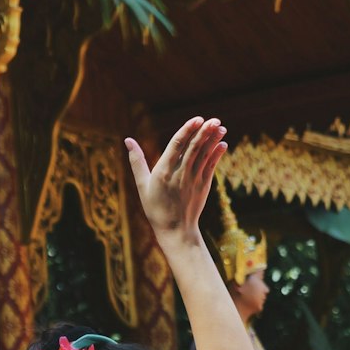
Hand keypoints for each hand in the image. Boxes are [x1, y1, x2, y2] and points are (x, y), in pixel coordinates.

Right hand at [126, 117, 226, 240]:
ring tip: (220, 126)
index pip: (177, 145)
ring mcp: (193, 180)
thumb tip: (127, 140)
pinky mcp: (203, 186)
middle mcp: (180, 174)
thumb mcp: (142, 185)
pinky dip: (217, 154)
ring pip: (205, 155)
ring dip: (213, 140)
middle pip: (194, 148)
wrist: (174, 230)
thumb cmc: (155, 207)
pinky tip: (222, 143)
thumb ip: (137, 161)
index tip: (197, 119)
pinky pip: (211, 166)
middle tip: (213, 119)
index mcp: (163, 172)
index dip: (188, 130)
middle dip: (205, 132)